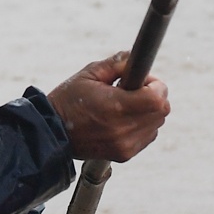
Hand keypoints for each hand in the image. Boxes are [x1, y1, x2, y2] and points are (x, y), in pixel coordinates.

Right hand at [47, 51, 168, 162]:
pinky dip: (142, 126)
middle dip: (154, 96)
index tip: (142, 79)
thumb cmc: (68, 100)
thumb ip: (117, 63)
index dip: (156, 84)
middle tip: (134, 90)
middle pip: (161, 112)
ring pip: (156, 125)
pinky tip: (123, 120)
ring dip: (148, 112)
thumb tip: (137, 59)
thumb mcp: (89, 73)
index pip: (157, 98)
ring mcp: (125, 144)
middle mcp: (123, 129)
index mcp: (115, 106)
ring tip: (125, 106)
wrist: (52, 133)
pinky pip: (147, 137)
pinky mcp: (124, 155)